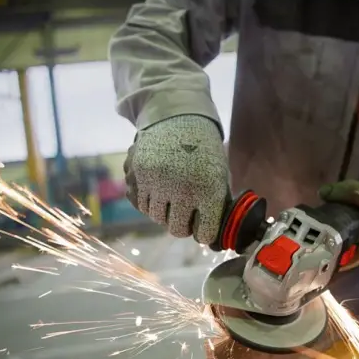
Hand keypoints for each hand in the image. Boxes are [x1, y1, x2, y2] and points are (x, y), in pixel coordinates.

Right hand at [124, 115, 228, 243]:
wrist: (179, 118)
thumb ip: (218, 206)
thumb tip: (217, 240)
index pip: (205, 233)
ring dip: (165, 213)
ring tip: (172, 198)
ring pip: (157, 218)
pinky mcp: (139, 175)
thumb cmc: (205, 152)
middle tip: (185, 214)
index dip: (204, 233)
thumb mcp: (219, 176)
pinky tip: (158, 190)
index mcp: (210, 190)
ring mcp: (158, 182)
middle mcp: (183, 189)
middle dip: (183, 226)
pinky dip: (150, 202)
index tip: (203, 228)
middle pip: (177, 230)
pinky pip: (142, 205)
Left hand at [319, 181, 358, 268]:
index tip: (313, 246)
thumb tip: (321, 193)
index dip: (327, 256)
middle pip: (350, 256)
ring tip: (332, 229)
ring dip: (348, 241)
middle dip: (335, 245)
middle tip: (319, 232)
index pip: (343, 262)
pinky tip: (351, 226)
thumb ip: (344, 192)